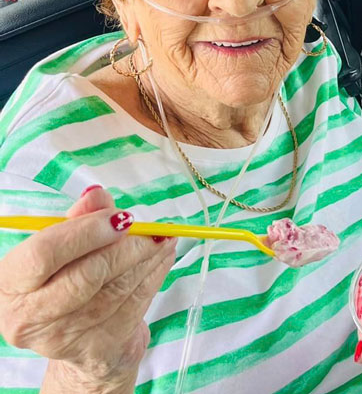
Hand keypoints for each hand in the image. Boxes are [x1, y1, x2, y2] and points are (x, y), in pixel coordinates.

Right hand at [0, 186, 175, 387]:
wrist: (79, 337)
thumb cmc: (68, 278)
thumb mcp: (65, 245)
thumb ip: (80, 218)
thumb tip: (97, 196)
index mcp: (12, 283)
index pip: (44, 254)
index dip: (86, 233)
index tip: (120, 217)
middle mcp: (28, 317)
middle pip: (86, 275)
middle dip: (127, 247)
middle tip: (151, 228)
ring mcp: (62, 338)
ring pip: (116, 289)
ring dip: (148, 257)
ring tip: (164, 236)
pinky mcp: (97, 348)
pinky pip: (135, 304)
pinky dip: (155, 274)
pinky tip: (163, 256)